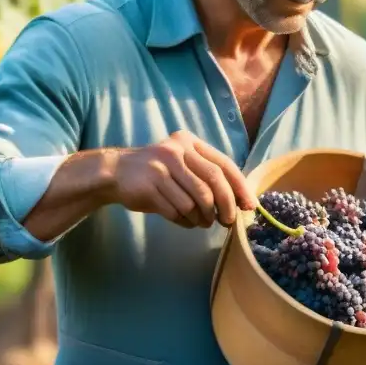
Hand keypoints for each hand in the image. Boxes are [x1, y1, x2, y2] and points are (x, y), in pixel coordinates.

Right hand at [113, 130, 257, 227]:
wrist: (116, 172)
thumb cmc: (158, 172)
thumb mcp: (182, 163)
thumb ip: (207, 176)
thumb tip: (240, 202)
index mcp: (189, 142)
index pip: (223, 164)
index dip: (239, 187)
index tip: (249, 205)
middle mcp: (176, 151)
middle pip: (213, 181)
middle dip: (225, 206)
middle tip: (227, 221)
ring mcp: (160, 167)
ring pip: (195, 200)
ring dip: (203, 217)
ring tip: (203, 222)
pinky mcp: (148, 186)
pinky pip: (176, 210)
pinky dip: (186, 221)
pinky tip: (186, 221)